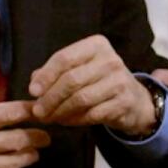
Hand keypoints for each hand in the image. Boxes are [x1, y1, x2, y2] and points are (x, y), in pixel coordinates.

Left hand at [28, 35, 155, 135]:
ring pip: (81, 98)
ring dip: (60, 111)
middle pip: (71, 79)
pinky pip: (92, 114)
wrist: (134, 99)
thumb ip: (55, 72)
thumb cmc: (99, 81)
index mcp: (96, 45)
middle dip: (50, 98)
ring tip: (49, 118)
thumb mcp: (79, 69)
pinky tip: (66, 121)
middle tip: (38, 111)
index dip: (46, 76)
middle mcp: (110, 60)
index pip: (64, 58)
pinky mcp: (123, 102)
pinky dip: (74, 120)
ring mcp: (119, 81)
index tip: (32, 91)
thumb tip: (34, 83)